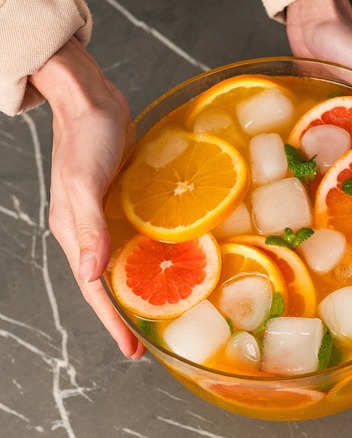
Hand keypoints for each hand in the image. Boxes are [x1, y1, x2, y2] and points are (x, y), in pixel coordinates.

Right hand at [30, 38, 144, 358]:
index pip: (96, 290)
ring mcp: (108, 215)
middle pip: (112, 282)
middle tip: (151, 341)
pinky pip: (140, 236)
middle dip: (130, 313)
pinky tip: (176, 259)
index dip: (114, 322)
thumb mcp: (86, 181)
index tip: (132, 351)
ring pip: (127, 261)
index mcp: (74, 233)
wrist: (90, 98)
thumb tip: (90, 276)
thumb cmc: (86, 136)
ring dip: (145, 286)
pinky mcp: (125, 200)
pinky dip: (155, 253)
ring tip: (168, 309)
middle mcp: (90, 230)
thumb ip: (87, 228)